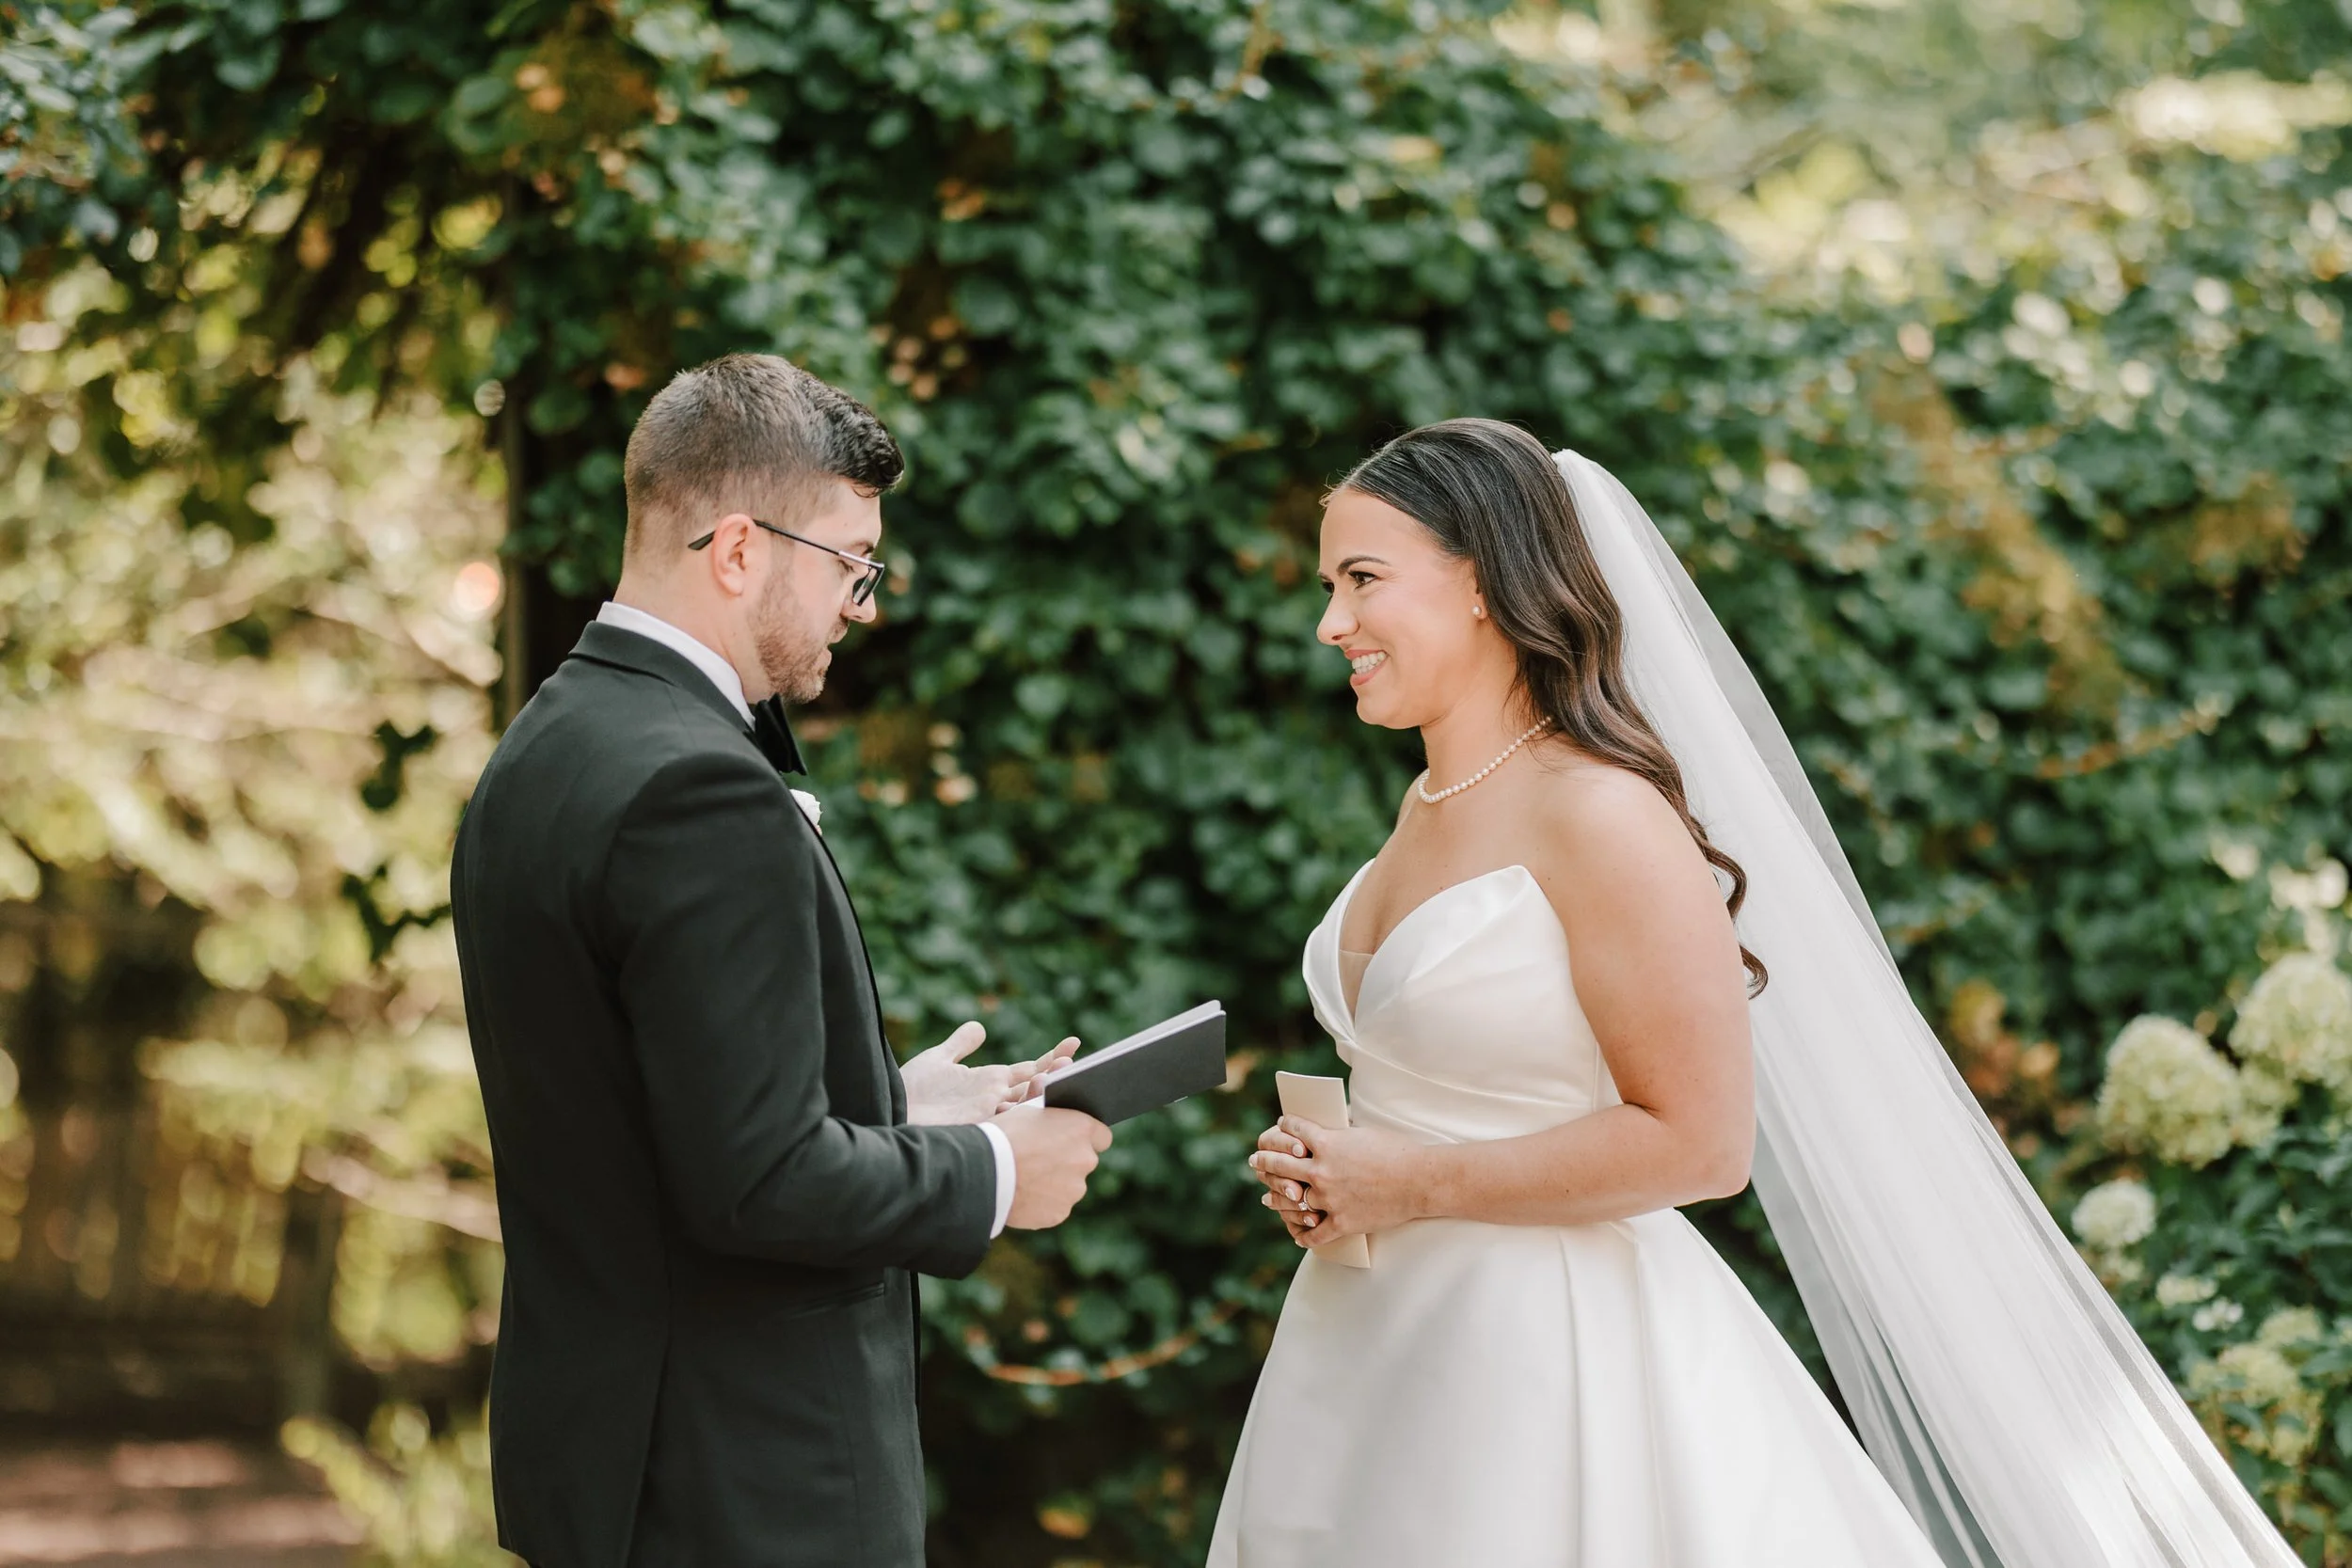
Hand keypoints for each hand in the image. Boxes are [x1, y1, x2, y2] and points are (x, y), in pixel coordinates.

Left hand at [904, 1024, 1078, 1124]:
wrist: (891, 1109)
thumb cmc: (912, 1090)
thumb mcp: (939, 1059)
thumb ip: (960, 1045)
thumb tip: (979, 1026)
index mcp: (989, 1081)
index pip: (1029, 1069)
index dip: (1051, 1058)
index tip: (1073, 1043)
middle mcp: (995, 1097)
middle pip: (1035, 1086)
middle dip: (1058, 1074)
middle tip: (1077, 1061)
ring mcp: (989, 1112)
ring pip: (1027, 1102)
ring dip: (1046, 1089)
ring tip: (1067, 1071)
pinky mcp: (980, 1124)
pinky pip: (1010, 1118)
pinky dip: (1026, 1108)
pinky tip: (1039, 1094)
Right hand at [995, 1106, 1112, 1228]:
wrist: (983, 1171)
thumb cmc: (1002, 1135)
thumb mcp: (1026, 1111)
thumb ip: (1049, 1113)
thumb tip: (1049, 1101)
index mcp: (1081, 1129)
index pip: (1101, 1136)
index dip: (1086, 1137)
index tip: (1072, 1140)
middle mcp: (1085, 1159)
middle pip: (1084, 1161)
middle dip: (1068, 1161)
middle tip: (1040, 1159)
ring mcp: (1074, 1189)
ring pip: (1070, 1186)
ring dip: (1055, 1183)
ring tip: (1026, 1179)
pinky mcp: (1060, 1212)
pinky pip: (1055, 1206)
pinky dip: (1043, 1203)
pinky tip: (1023, 1195)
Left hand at [1250, 1116, 1428, 1247]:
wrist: (1419, 1181)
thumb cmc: (1398, 1152)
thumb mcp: (1364, 1133)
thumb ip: (1340, 1134)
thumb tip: (1328, 1129)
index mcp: (1327, 1143)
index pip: (1294, 1130)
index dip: (1285, 1125)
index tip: (1281, 1125)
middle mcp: (1321, 1171)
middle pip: (1280, 1165)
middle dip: (1264, 1160)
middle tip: (1256, 1160)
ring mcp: (1329, 1199)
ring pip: (1290, 1200)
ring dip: (1274, 1197)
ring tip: (1266, 1196)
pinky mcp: (1341, 1222)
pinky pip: (1314, 1233)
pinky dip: (1303, 1235)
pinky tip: (1296, 1233)